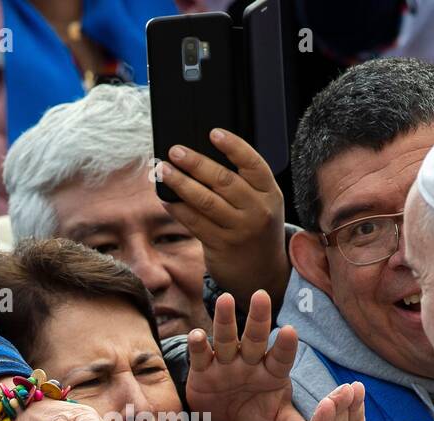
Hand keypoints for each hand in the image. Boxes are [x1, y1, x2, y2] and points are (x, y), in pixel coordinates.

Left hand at [160, 128, 289, 306]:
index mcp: (270, 194)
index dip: (233, 146)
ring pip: (205, 201)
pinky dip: (178, 208)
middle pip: (223, 180)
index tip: (213, 133)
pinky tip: (166, 198)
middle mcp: (257, 211)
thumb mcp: (262, 204)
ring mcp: (239, 230)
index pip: (253, 164)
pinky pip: (195, 222)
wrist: (263, 274)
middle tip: (174, 151)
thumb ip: (244, 184)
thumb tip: (201, 157)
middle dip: (195, 163)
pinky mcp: (221, 246)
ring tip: (162, 170)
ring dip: (180, 183)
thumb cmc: (256, 228)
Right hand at [184, 291, 307, 420]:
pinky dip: (198, 345)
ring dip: (225, 320)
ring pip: (226, 339)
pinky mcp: (203, 370)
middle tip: (261, 296)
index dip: (285, 346)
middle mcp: (249, 362)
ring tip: (225, 300)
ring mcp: (226, 363)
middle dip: (258, 318)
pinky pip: (201, 355)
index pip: (281, 357)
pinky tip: (197, 335)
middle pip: (255, 338)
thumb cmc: (255, 415)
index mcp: (272, 372)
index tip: (290, 331)